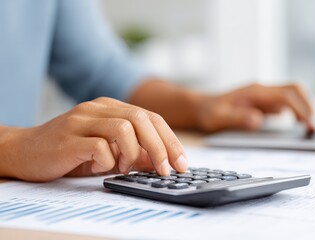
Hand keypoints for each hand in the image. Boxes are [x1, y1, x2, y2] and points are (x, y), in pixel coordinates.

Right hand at [0, 97, 186, 181]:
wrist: (24, 151)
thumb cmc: (69, 152)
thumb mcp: (108, 152)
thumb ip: (133, 152)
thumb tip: (160, 162)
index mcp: (111, 108)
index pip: (151, 117)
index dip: (170, 141)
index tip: (181, 163)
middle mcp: (99, 108)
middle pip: (143, 119)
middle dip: (161, 147)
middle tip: (167, 170)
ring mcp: (83, 119)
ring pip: (125, 127)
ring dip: (134, 153)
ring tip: (125, 168)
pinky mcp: (69, 137)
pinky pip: (100, 146)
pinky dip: (108, 161)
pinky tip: (102, 167)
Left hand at [196, 83, 314, 131]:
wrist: (201, 107)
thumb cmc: (208, 113)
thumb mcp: (218, 118)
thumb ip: (237, 118)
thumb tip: (258, 120)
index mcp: (255, 92)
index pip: (286, 95)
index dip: (301, 108)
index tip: (309, 124)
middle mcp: (262, 91)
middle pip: (294, 90)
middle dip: (307, 106)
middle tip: (313, 128)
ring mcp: (264, 96)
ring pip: (292, 96)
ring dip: (303, 108)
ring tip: (308, 129)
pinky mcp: (263, 103)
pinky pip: (285, 104)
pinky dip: (295, 113)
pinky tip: (296, 126)